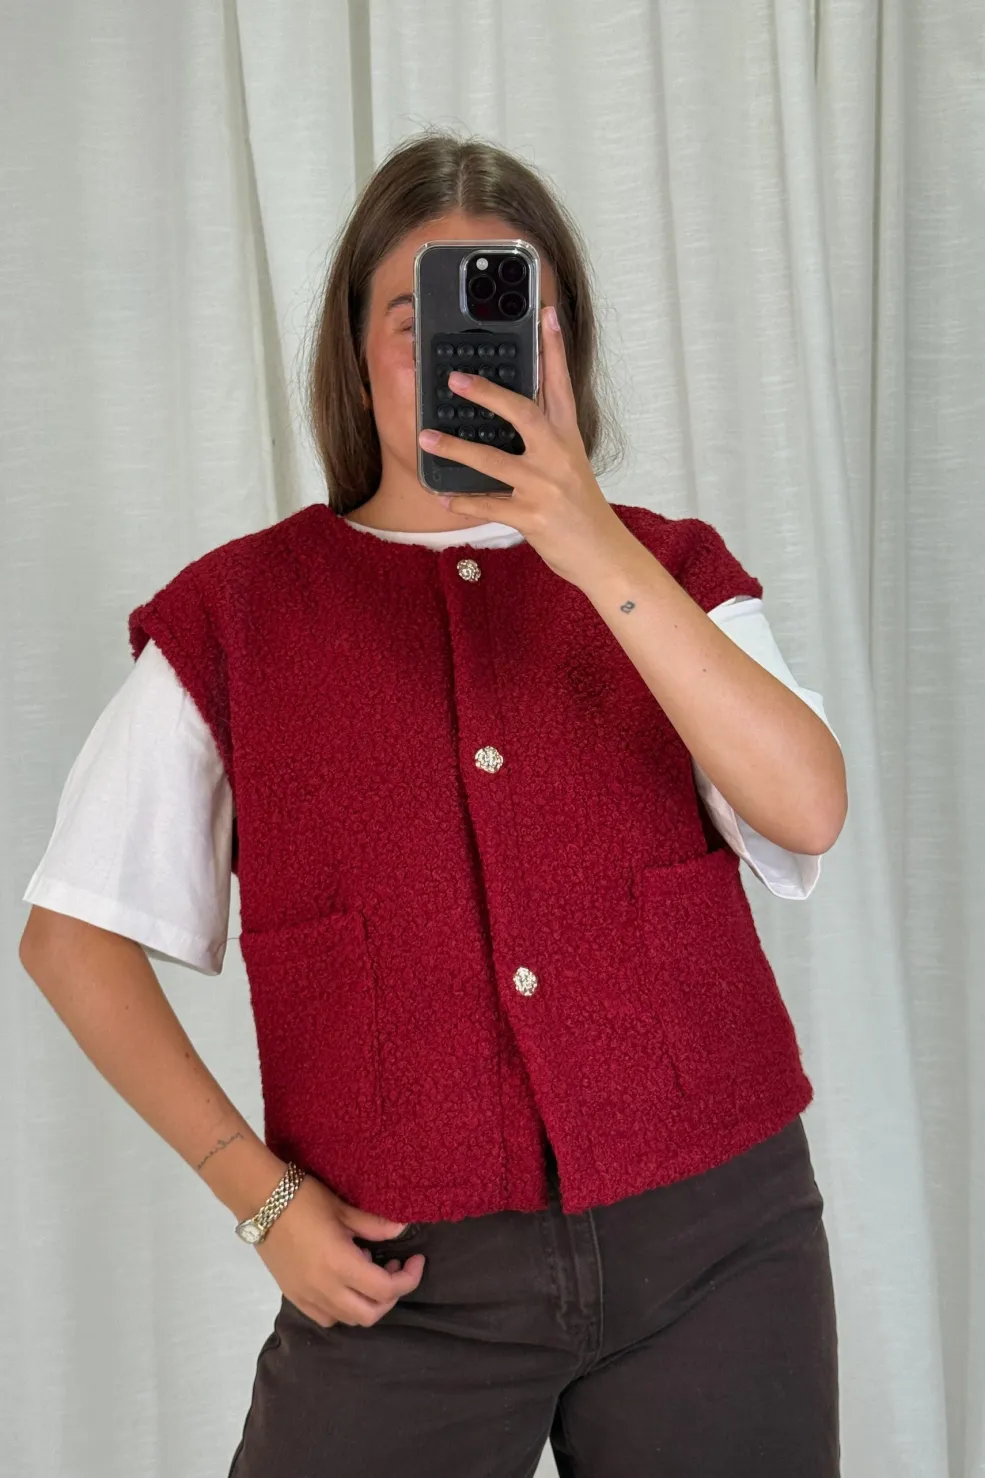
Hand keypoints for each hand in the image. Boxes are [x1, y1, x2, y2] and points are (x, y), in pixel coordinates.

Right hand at [256, 1172, 424, 1327]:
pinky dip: (343, 1309)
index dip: (408, 1279)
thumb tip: (402, 1230)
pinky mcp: (293, 1296)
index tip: (417, 1260)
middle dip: (391, 1296)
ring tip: (369, 1273)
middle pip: (370, 1314)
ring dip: (367, 1303)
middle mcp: (324, 1289)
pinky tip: (345, 1284)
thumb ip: (375, 1225)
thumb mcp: (344, 1209)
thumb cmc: (305, 1199)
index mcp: (340, 1265)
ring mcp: (306, 1296)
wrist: (262, 1202)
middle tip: (395, 1269)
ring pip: (347, 1319)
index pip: (385, 1289)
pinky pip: (326, 1317)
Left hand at [418, 305, 625, 585]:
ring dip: (457, 449)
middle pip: (522, 413)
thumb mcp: (570, 466)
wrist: (603, 554)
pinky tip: (444, 494)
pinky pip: (489, 504)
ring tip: (427, 438)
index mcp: (568, 439)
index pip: (561, 385)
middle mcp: (558, 457)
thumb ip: (546, 440)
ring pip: (494, 460)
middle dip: (487, 393)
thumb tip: (511, 416)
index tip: (545, 315)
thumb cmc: (581, 509)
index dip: (554, 349)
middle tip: (455, 379)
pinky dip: (464, 500)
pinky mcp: (533, 517)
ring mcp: (545, 487)